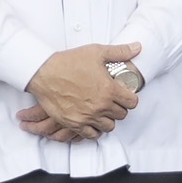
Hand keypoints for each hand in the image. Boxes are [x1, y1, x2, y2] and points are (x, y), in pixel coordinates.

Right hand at [21, 43, 139, 141]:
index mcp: (109, 90)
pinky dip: (94, 130)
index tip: (124, 94)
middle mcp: (100, 106)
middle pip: (121, 115)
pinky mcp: (74, 123)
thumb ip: (120, 52)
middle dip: (119, 107)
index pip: (132, 103)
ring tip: (103, 111)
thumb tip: (137, 47)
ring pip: (109, 127)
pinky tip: (92, 122)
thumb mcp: (96, 52)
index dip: (130, 98)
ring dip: (108, 119)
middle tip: (112, 101)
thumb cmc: (68, 62)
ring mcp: (87, 117)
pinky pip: (91, 135)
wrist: (43, 72)